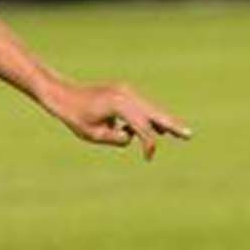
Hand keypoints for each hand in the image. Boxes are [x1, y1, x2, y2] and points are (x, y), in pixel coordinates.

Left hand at [43, 80, 191, 159]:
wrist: (61, 93)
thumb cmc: (73, 115)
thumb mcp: (92, 134)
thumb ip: (114, 139)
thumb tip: (130, 137)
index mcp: (119, 105)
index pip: (142, 128)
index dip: (148, 144)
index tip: (147, 158)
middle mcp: (126, 95)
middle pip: (154, 113)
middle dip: (171, 125)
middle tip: (189, 135)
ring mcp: (125, 91)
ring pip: (150, 108)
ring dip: (162, 121)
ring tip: (179, 133)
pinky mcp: (122, 92)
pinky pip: (141, 106)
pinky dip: (149, 116)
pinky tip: (159, 128)